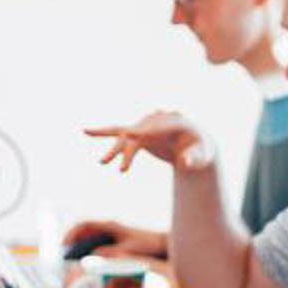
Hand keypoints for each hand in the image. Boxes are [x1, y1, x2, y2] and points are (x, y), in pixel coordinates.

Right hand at [62, 220, 167, 258]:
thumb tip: (91, 257)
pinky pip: (97, 246)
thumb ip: (110, 253)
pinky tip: (88, 265)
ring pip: (89, 240)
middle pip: (83, 233)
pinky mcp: (114, 242)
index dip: (71, 233)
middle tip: (64, 259)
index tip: (63, 245)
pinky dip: (89, 254)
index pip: (84, 225)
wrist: (161, 244)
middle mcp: (108, 229)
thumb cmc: (146, 244)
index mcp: (109, 226)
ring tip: (73, 264)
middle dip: (72, 244)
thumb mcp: (127, 250)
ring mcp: (111, 235)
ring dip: (80, 250)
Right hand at [84, 111, 211, 171]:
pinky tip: (85, 131)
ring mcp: (146, 127)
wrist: (195, 145)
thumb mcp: (203, 155)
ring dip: (113, 148)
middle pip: (139, 133)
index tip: (131, 135)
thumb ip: (195, 158)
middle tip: (120, 165)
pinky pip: (120, 136)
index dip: (145, 131)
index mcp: (175, 122)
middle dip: (127, 147)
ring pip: (124, 135)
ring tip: (101, 162)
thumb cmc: (201, 149)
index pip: (158, 126)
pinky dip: (103, 133)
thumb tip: (186, 164)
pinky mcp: (139, 135)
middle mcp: (157, 121)